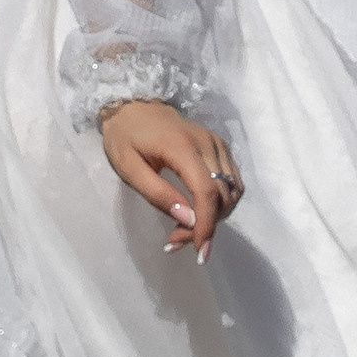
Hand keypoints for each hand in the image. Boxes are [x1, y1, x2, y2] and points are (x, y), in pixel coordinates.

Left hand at [99, 99, 243, 257]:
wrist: (132, 104)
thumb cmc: (124, 137)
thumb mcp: (128, 168)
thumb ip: (158, 194)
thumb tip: (188, 220)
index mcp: (182, 147)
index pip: (207, 191)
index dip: (206, 225)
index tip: (199, 252)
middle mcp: (207, 143)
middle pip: (222, 195)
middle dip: (205, 226)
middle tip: (176, 241)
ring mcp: (217, 143)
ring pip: (232, 191)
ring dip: (215, 217)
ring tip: (184, 228)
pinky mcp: (220, 145)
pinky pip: (231, 181)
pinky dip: (220, 202)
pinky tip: (198, 211)